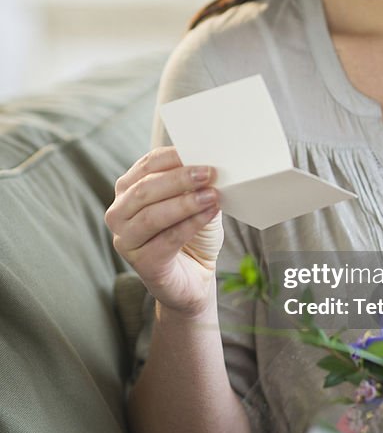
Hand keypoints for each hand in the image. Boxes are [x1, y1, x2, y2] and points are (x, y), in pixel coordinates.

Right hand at [105, 146, 223, 315]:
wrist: (194, 277)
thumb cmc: (191, 235)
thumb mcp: (195, 202)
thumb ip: (195, 184)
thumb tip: (209, 166)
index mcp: (129, 189)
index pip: (147, 164)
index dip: (173, 158)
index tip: (200, 155)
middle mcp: (119, 213)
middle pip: (145, 189)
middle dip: (179, 179)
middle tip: (209, 174)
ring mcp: (125, 239)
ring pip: (152, 215)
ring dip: (185, 203)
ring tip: (212, 196)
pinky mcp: (141, 262)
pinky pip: (167, 239)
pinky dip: (191, 224)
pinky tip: (210, 214)